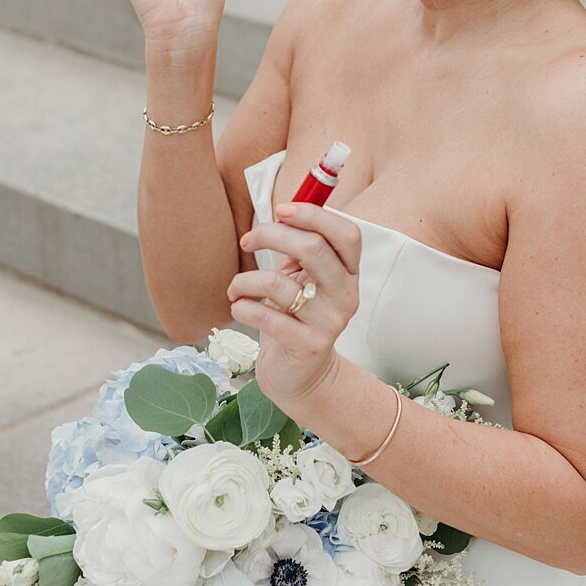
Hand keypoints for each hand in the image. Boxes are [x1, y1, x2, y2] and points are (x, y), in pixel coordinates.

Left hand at [228, 202, 361, 413]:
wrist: (303, 375)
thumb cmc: (297, 317)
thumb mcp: (305, 279)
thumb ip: (300, 250)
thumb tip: (280, 215)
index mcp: (348, 273)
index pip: (346, 234)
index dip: (314, 215)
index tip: (281, 210)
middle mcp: (345, 295)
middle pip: (313, 248)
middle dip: (272, 235)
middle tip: (248, 240)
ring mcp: (329, 322)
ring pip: (278, 283)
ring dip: (245, 280)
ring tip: (236, 288)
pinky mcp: (307, 346)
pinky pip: (266, 317)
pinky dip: (242, 306)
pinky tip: (238, 306)